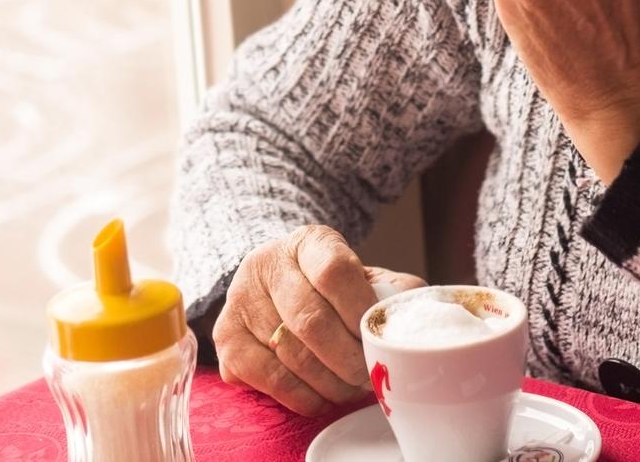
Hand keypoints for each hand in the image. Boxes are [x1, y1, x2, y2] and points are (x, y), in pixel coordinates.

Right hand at [212, 224, 424, 414]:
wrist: (276, 288)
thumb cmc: (329, 289)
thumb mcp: (361, 276)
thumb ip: (390, 291)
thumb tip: (414, 315)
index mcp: (308, 242)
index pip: (334, 271)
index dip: (359, 310)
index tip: (377, 338)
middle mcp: (266, 265)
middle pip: (311, 321)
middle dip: (348, 359)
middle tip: (368, 376)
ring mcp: (240, 300)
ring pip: (292, 355)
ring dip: (329, 383)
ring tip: (350, 388)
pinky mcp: (226, 338)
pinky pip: (270, 379)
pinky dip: (303, 396)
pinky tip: (321, 394)